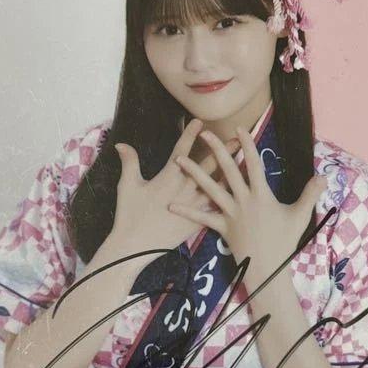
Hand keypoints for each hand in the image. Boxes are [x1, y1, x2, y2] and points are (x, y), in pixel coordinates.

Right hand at [104, 119, 235, 261]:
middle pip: (208, 165)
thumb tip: (121, 144)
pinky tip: (241, 195)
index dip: (190, 134)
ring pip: (218, 185)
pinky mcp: (197, 221)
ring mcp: (194, 205)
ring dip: (232, 173)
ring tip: (246, 164)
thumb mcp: (127, 186)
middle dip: (223, 150)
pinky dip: (229, 200)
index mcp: (168, 176)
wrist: (136, 246)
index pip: (182, 150)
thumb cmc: (129, 215)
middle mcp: (185, 188)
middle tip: (238, 139)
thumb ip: (129, 162)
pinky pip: (217, 207)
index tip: (199, 121)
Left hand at [169, 127, 325, 288]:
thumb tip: (324, 175)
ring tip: (179, 161)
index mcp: (262, 195)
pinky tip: (170, 204)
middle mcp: (244, 201)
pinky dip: (187, 211)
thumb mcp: (300, 216)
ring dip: (194, 174)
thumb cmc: (285, 242)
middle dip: (217, 150)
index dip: (248, 145)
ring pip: (210, 189)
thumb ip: (310, 193)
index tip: (240, 129)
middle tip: (206, 134)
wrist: (269, 269)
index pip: (254, 164)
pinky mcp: (221, 228)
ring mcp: (230, 214)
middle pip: (229, 171)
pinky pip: (202, 218)